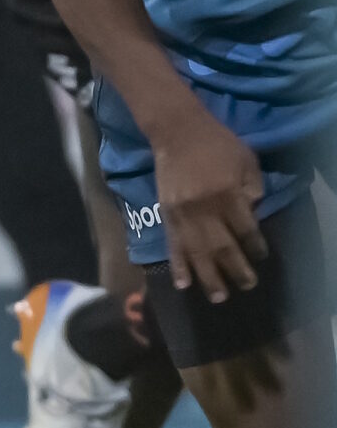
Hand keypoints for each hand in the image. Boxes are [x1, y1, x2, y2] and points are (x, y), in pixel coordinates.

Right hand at [150, 110, 266, 303]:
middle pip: (222, 247)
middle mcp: (205, 209)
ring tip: (218, 297)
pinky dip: (178, 266)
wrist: (176, 131)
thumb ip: (252, 189)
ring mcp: (182, 214)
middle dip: (236, 269)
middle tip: (247, 286)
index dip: (255, 247)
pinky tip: (183, 284)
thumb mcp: (247, 161)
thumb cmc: (217, 143)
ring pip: (197, 252)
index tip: (261, 257)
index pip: (246, 230)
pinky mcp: (166, 214)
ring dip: (209, 277)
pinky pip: (173, 245)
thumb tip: (251, 217)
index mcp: (227, 194)